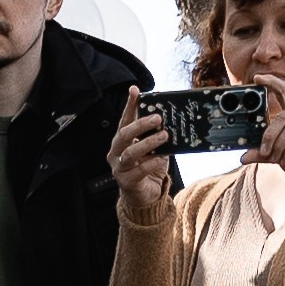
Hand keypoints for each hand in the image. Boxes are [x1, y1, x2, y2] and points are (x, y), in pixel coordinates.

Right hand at [108, 84, 169, 208]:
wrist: (145, 195)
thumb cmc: (148, 168)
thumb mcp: (152, 148)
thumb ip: (154, 134)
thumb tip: (167, 117)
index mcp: (121, 141)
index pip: (125, 120)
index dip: (130, 105)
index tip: (135, 90)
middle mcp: (116, 152)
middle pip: (125, 134)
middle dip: (141, 125)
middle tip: (158, 118)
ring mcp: (119, 167)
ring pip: (131, 152)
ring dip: (149, 142)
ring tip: (164, 136)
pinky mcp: (126, 182)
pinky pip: (139, 170)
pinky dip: (152, 163)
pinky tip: (162, 158)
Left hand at [256, 73, 284, 188]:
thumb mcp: (278, 152)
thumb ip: (263, 153)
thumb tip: (242, 158)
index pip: (284, 91)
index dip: (271, 82)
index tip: (257, 78)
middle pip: (283, 117)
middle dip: (270, 136)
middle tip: (264, 152)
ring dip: (280, 146)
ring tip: (276, 159)